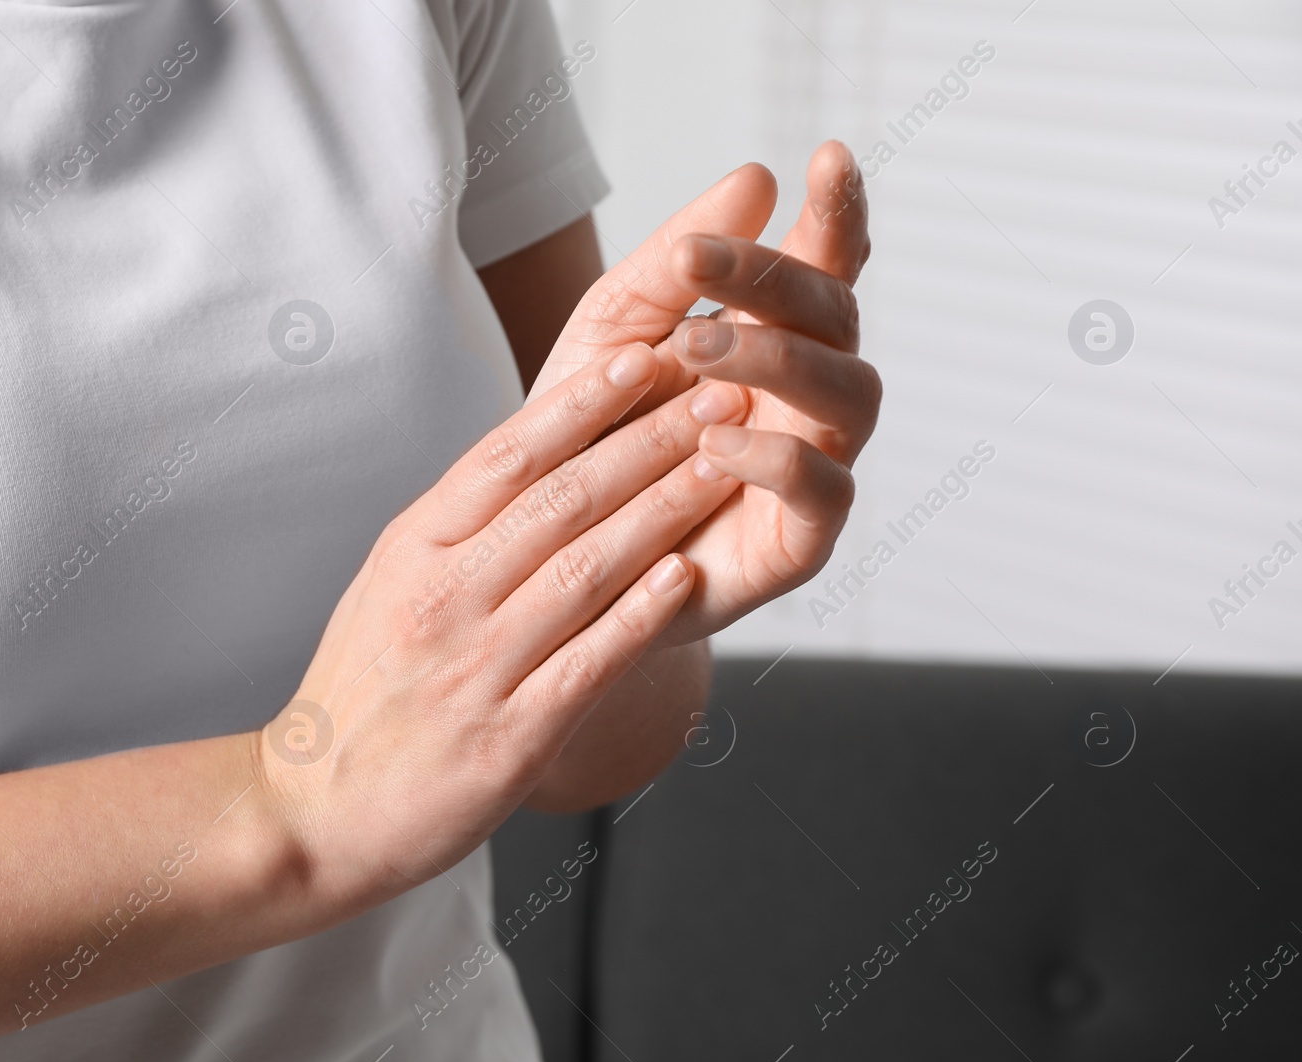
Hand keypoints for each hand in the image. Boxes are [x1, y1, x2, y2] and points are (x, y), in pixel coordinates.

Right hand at [258, 344, 750, 901]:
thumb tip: (536, 457)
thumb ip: (458, 529)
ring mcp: (477, 668)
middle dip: (649, 440)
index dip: (583, 402)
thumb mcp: (389, 586)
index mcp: (413, 550)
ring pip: (585, 570)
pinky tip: (688, 577)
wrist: (311, 812)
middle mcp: (444, 598)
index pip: (507, 456)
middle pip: (560, 501)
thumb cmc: (361, 693)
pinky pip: (588, 663)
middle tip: (719, 391)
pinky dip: (641, 617)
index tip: (645, 355)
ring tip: (724, 464)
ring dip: (663, 511)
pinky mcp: (510, 738)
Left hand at [528, 143, 876, 645]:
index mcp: (771, 334)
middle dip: (775, 278)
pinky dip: (776, 458)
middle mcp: (806, 393)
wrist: (558, 556)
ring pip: (851, 393)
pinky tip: (715, 441)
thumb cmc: (595, 435)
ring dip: (777, 358)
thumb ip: (674, 264)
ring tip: (696, 348)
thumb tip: (757, 178)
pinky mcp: (801, 539)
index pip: (822, 264)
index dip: (836, 212)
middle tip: (698, 262)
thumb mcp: (612, 333)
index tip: (825, 157)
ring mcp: (814, 462)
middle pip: (838, 316)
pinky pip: (824, 489)